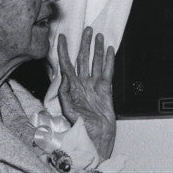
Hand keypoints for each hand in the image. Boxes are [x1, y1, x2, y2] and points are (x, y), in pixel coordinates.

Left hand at [57, 27, 115, 159]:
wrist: (96, 141)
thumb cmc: (81, 131)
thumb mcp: (69, 114)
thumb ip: (66, 96)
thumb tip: (64, 80)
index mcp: (71, 89)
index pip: (66, 65)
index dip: (63, 51)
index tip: (61, 37)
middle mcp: (82, 85)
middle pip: (82, 60)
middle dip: (84, 44)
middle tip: (87, 30)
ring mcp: (94, 87)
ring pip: (95, 63)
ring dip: (97, 49)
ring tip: (99, 36)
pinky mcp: (106, 91)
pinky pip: (107, 72)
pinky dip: (109, 60)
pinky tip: (110, 50)